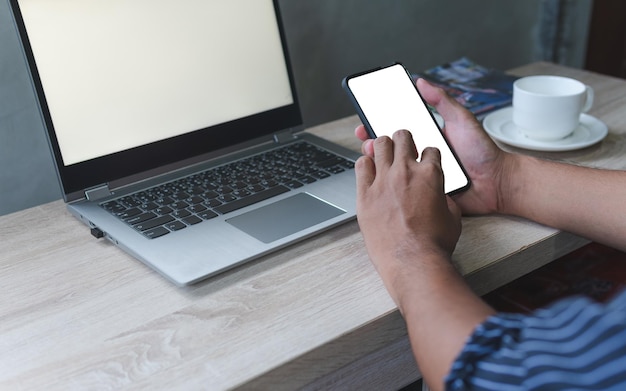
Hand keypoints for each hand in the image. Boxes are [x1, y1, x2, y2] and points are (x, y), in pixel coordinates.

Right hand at [355, 78, 512, 214]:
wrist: (497, 183)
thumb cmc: (483, 151)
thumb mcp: (462, 120)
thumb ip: (442, 101)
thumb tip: (421, 81)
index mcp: (427, 138)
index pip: (398, 131)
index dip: (380, 126)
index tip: (366, 121)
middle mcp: (421, 156)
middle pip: (390, 150)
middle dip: (374, 145)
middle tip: (366, 140)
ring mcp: (422, 176)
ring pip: (394, 171)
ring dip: (380, 164)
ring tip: (374, 157)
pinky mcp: (425, 194)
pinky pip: (407, 191)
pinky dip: (393, 187)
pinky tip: (385, 181)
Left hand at [355, 130, 460, 305]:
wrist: (412, 261)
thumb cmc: (433, 244)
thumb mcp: (452, 217)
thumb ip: (444, 198)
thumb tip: (439, 196)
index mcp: (430, 174)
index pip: (430, 149)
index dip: (427, 154)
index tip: (423, 159)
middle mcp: (405, 172)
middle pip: (402, 137)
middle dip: (404, 140)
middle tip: (402, 148)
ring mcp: (383, 180)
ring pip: (379, 145)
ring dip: (383, 146)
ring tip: (384, 154)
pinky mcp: (365, 194)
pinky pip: (361, 166)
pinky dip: (366, 164)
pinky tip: (369, 169)